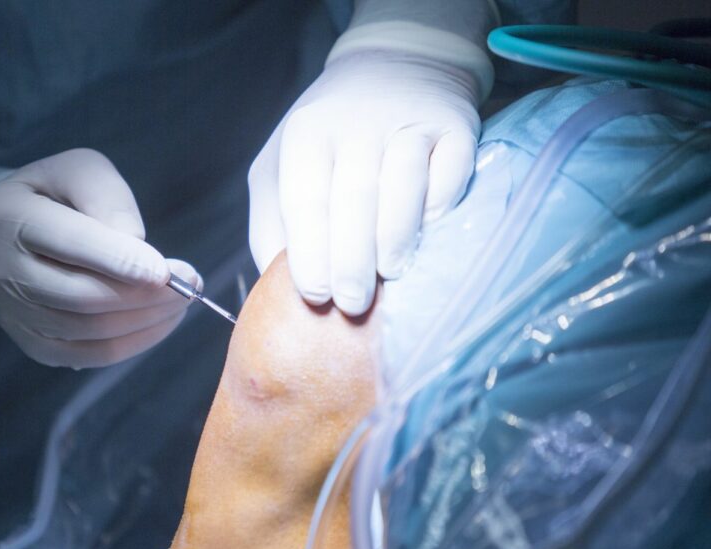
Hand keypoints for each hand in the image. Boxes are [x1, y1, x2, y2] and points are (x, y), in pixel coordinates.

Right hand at [0, 148, 199, 367]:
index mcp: (9, 218)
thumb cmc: (52, 196)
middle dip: (143, 295)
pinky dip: (133, 343)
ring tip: (180, 300)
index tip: (168, 270)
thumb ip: (106, 196)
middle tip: (188, 284)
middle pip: (80, 297)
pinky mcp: (32, 344)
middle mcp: (2, 272)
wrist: (1, 235)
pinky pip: (89, 354)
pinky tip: (160, 321)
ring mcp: (14, 315)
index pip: (68, 244)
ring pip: (88, 331)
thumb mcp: (77, 170)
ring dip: (145, 319)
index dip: (121, 260)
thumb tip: (136, 243)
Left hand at [248, 52, 479, 315]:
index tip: (316, 296)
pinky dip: (440, 206)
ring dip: (396, 236)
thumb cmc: (327, 137)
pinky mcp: (456, 126)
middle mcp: (356, 122)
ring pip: (404, 182)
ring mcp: (409, 121)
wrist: (395, 65)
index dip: (310, 250)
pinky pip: (451, 171)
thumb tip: (275, 286)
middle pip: (354, 196)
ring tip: (389, 275)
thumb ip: (272, 222)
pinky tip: (428, 235)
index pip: (306, 197)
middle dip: (351, 257)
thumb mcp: (280, 165)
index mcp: (307, 133)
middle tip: (351, 303)